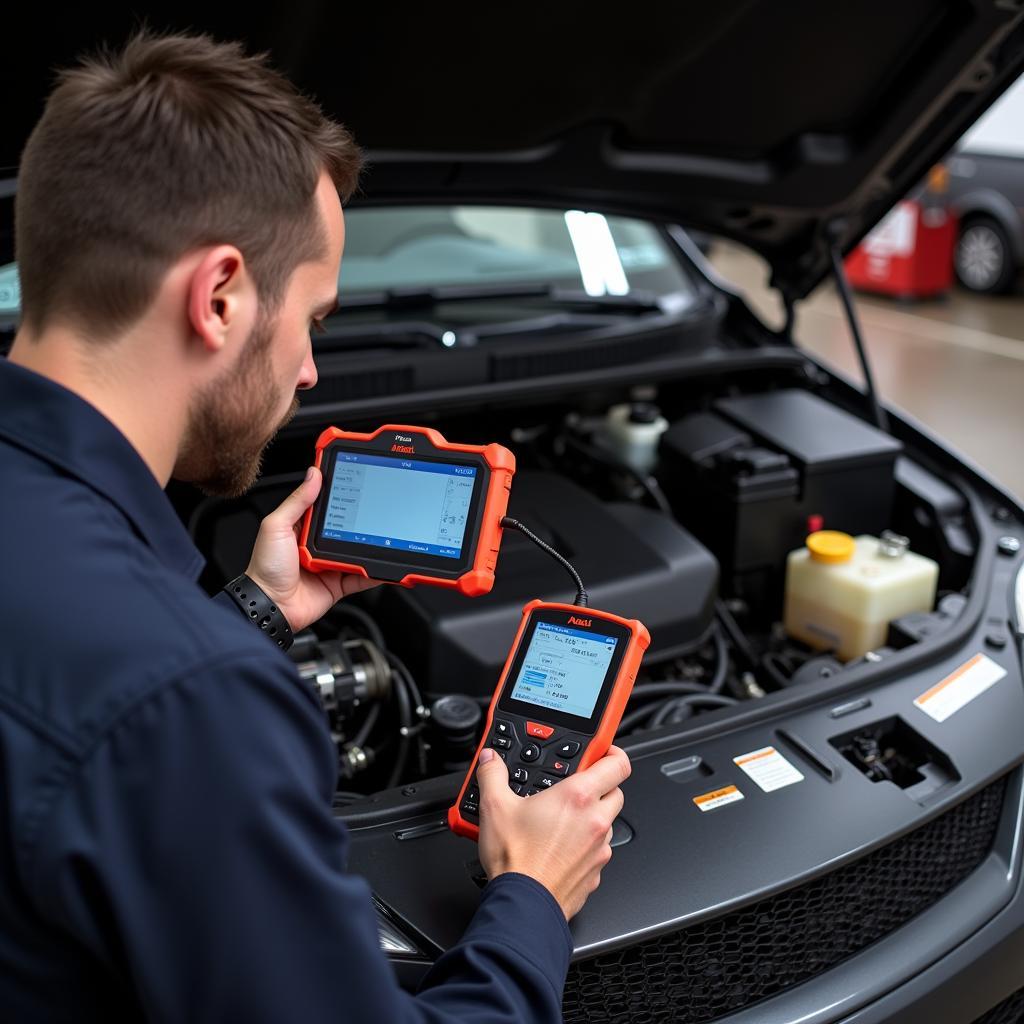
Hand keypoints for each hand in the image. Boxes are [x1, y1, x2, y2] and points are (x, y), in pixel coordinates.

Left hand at [245, 466, 379, 632]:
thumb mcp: (277, 526)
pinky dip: (375, 572)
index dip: (341, 493)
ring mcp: (331, 564)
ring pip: (359, 551)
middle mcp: (319, 544)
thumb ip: (297, 501)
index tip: (358, 480)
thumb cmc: (265, 568)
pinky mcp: (340, 584)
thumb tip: (313, 474)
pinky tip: (384, 565)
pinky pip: (363, 577)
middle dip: (362, 521)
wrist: (271, 606)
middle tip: (377, 511)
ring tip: (384, 536)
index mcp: (303, 527)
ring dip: (371, 546)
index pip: (327, 505)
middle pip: (349, 528)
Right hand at [474, 745, 630, 920]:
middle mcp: (595, 821)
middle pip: (615, 792)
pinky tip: (560, 848)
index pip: (618, 764)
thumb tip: (491, 761)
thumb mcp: (494, 807)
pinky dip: (584, 846)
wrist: (523, 905)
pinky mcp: (595, 873)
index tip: (602, 752)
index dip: (613, 753)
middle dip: (600, 785)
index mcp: (578, 797)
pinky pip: (597, 851)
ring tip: (561, 820)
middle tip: (574, 787)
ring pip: (607, 823)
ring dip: (591, 817)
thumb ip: (492, 775)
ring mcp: (598, 849)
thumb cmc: (516, 860)